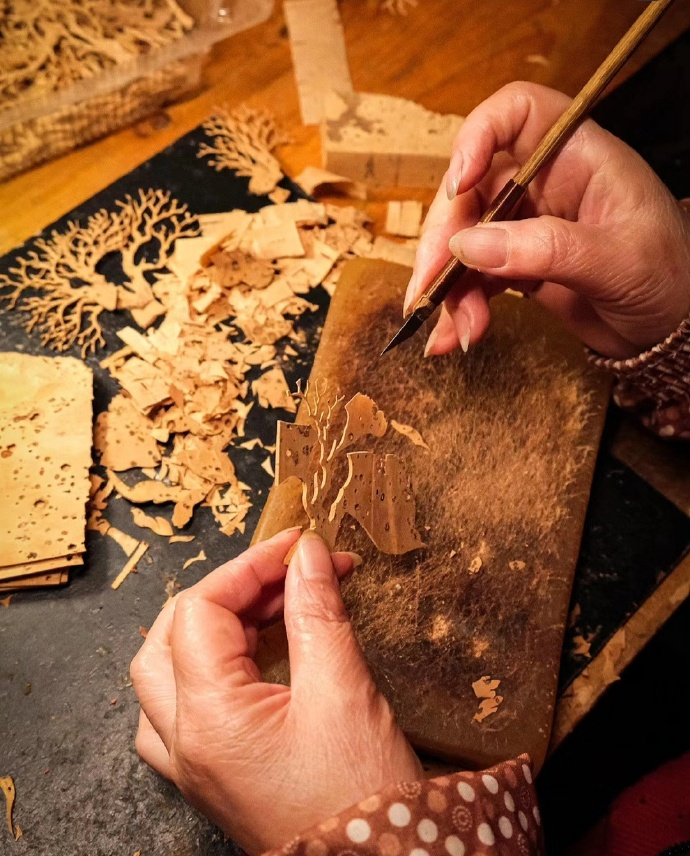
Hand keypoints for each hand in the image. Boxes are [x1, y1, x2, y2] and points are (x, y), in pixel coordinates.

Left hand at [130, 528, 421, 852]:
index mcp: (208, 720)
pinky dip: (211, 665)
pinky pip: (182, 706)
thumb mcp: (345, 691)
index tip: (299, 547)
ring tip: (273, 604)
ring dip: (214, 625)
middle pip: (172, 636)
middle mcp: (186, 743)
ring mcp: (193, 764)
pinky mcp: (212, 775)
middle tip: (290, 573)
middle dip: (230, 591)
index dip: (250, 566)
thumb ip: (317, 612)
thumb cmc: (363, 802)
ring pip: (166, 671)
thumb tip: (308, 556)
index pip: (201, 611)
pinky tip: (250, 653)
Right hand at [406, 82, 689, 359]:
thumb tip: (466, 246)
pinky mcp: (517, 266)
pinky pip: (473, 278)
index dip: (477, 138)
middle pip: (472, 189)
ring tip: (458, 330)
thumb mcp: (616, 260)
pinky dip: (459, 308)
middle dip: (444, 240)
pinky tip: (454, 338)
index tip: (458, 186)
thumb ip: (544, 249)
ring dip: (450, 286)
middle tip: (430, 288)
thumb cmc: (670, 278)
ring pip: (464, 240)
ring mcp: (527, 226)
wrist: (675, 333)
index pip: (517, 114)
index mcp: (578, 157)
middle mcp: (545, 184)